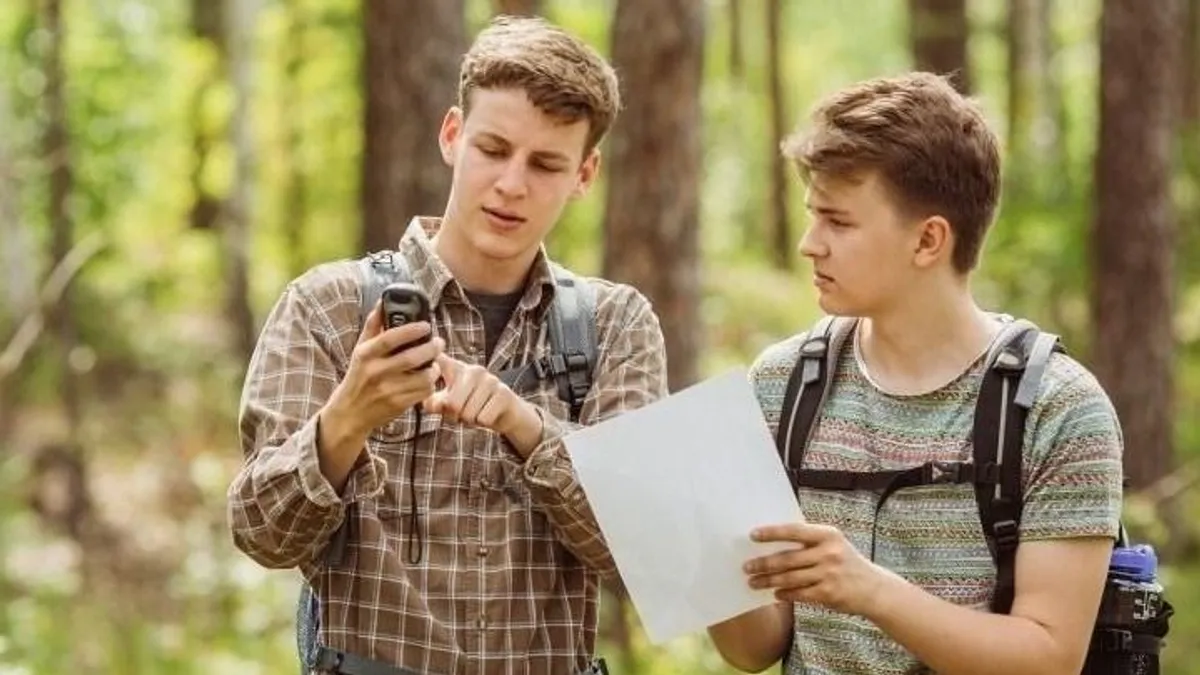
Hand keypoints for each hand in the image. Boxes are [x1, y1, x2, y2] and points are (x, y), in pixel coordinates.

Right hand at [324, 300, 444, 438]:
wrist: (349, 413)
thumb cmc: (358, 376)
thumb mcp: (360, 350)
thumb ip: (373, 326)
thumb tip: (382, 302)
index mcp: (365, 355)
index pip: (389, 338)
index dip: (411, 330)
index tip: (426, 325)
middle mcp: (375, 372)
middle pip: (411, 358)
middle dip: (431, 348)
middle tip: (439, 342)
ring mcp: (387, 390)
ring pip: (421, 377)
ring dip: (434, 367)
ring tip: (435, 361)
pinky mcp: (397, 405)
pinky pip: (422, 392)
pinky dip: (430, 383)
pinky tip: (429, 377)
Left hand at [423, 354, 542, 455]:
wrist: (505, 413)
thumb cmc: (472, 406)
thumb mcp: (449, 405)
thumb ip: (435, 403)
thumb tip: (434, 403)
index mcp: (456, 369)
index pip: (439, 360)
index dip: (431, 361)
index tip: (426, 343)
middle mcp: (473, 370)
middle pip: (453, 404)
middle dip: (455, 417)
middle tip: (462, 413)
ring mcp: (490, 379)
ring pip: (469, 413)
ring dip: (471, 420)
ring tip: (476, 412)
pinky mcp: (503, 393)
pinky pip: (484, 418)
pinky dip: (483, 423)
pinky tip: (488, 414)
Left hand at [743, 522, 897, 616]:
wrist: (873, 588)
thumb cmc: (846, 562)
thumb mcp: (833, 544)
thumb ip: (808, 541)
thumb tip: (772, 542)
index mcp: (828, 535)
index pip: (794, 530)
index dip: (772, 532)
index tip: (753, 535)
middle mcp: (828, 553)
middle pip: (787, 558)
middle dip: (763, 563)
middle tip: (746, 566)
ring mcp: (829, 574)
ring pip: (789, 578)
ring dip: (768, 581)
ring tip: (753, 582)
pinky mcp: (828, 593)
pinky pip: (799, 594)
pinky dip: (784, 594)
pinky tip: (775, 594)